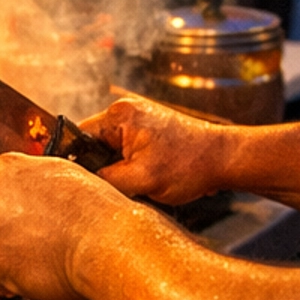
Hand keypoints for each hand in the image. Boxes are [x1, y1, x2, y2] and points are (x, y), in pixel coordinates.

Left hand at [0, 153, 125, 299]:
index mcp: (7, 167)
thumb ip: (33, 180)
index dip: (3, 209)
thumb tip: (28, 191)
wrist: (107, 243)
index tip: (15, 220)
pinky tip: (40, 272)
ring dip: (7, 257)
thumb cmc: (97, 212)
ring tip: (42, 258)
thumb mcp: (63, 175)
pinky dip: (14, 280)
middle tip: (26, 243)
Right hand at [76, 94, 233, 205]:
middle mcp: (125, 111)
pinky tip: (142, 181)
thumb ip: (105, 180)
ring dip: (116, 170)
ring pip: (110, 152)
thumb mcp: (141, 180)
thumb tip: (82, 185)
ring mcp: (138, 120)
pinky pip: (125, 152)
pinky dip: (129, 168)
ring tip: (134, 184)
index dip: (75, 163)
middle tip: (113, 188)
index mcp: (119, 115)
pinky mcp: (149, 132)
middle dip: (100, 169)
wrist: (225, 160)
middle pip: (93, 145)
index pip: (78, 138)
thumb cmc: (190, 165)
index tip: (77, 185)